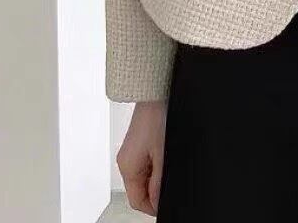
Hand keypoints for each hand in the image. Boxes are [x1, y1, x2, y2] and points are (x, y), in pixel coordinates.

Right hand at [116, 100, 167, 215]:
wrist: (155, 91)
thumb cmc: (157, 117)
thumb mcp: (162, 154)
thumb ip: (159, 181)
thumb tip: (157, 201)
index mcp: (127, 167)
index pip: (137, 200)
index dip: (153, 207)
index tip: (166, 205)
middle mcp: (126, 160)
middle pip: (140, 189)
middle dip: (155, 191)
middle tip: (171, 185)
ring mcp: (131, 151)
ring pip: (144, 176)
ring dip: (157, 177)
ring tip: (170, 165)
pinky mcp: (139, 142)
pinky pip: (146, 162)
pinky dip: (156, 165)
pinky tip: (166, 155)